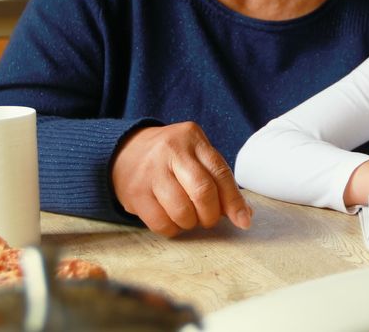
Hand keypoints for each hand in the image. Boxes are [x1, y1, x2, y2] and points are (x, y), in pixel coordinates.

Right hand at [111, 122, 252, 236]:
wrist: (124, 151)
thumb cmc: (171, 158)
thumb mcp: (195, 156)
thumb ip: (219, 180)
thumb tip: (244, 214)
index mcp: (192, 138)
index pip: (220, 172)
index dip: (234, 201)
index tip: (243, 220)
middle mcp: (171, 151)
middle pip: (202, 192)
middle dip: (211, 215)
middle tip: (208, 219)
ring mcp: (150, 171)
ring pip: (182, 211)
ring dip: (191, 223)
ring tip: (188, 217)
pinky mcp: (134, 192)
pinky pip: (161, 223)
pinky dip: (172, 229)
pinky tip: (171, 219)